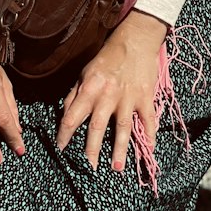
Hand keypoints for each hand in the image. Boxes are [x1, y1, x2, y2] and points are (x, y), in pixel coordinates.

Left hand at [56, 10, 167, 172]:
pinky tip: (149, 148)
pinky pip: (147, 118)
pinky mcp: (145, 96)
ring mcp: (128, 97)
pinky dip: (150, 133)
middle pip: (97, 127)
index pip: (71, 117)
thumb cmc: (108, 57)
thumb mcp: (85, 72)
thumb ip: (74, 95)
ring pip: (122, 127)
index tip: (60, 151)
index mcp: (89, 89)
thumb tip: (64, 116)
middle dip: (91, 151)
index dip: (64, 136)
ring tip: (117, 168)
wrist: (136, 39)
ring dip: (120, 148)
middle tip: (88, 171)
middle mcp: (107, 95)